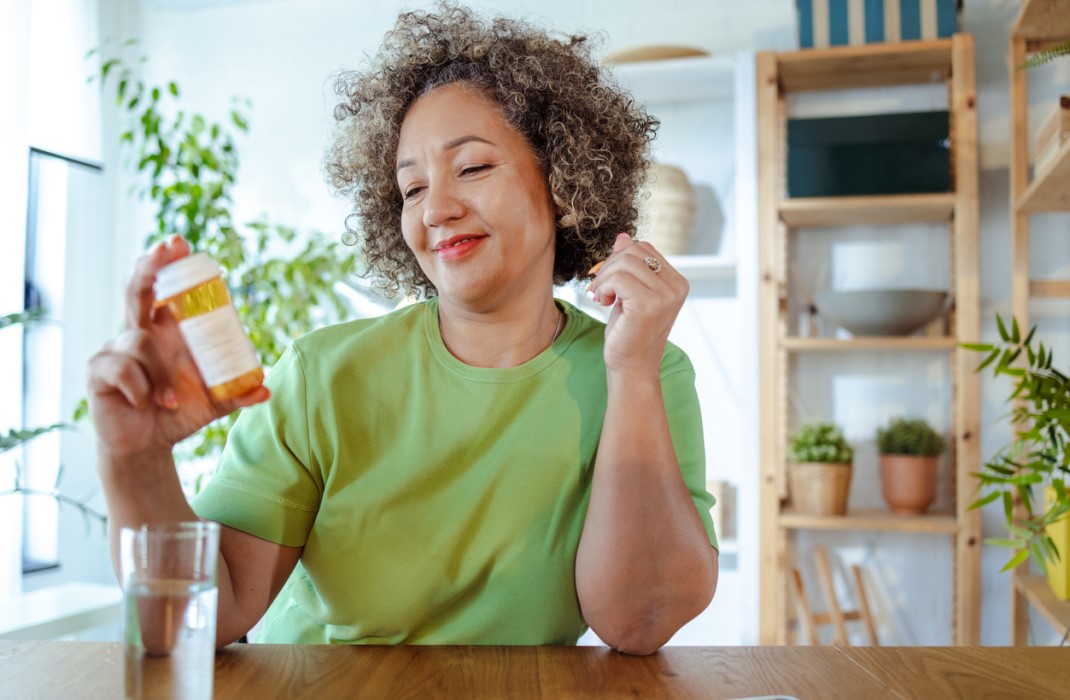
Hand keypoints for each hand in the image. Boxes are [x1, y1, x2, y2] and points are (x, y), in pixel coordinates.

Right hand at [87, 236, 268, 458]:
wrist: (148, 445)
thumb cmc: (178, 411)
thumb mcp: (214, 401)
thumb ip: (238, 392)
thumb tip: (266, 387)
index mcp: (167, 331)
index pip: (164, 288)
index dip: (168, 263)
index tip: (180, 243)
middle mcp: (139, 332)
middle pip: (138, 290)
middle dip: (149, 267)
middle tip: (165, 249)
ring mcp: (115, 350)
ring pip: (140, 342)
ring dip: (160, 374)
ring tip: (171, 400)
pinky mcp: (99, 371)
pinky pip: (121, 369)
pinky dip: (141, 388)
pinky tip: (147, 403)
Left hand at [587, 233, 687, 374]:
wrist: (631, 368)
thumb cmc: (629, 333)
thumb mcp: (629, 293)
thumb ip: (629, 266)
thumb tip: (623, 236)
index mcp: (677, 283)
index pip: (644, 248)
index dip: (619, 259)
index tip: (609, 282)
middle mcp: (676, 287)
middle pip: (633, 251)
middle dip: (609, 267)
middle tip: (601, 289)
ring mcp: (665, 296)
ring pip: (624, 263)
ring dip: (604, 278)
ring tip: (601, 297)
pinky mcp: (648, 305)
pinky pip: (618, 278)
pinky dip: (604, 287)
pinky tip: (604, 302)